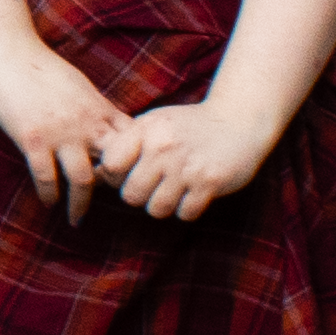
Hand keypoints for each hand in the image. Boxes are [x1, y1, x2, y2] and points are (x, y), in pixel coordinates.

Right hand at [0, 49, 133, 226]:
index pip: (130, 144)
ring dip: (80, 204)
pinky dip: (49, 194)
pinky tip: (48, 202)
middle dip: (114, 190)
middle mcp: (85, 125)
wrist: (10, 55)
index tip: (129, 182)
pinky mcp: (33, 140)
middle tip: (109, 209)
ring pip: (82, 179)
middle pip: (114, 166)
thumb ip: (95, 108)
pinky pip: (45, 177)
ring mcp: (60, 134)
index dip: (134, 165)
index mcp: (99, 110)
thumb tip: (108, 125)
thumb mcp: (80, 86)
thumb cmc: (42, 68)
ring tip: (77, 219)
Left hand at [95, 100, 283, 222]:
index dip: (116, 175)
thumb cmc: (188, 127)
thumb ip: (126, 145)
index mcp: (146, 130)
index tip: (129, 172)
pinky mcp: (210, 182)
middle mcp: (163, 147)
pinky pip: (185, 213)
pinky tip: (193, 193)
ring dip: (163, 205)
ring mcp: (187, 166)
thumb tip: (96, 175)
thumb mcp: (154, 124)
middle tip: (154, 186)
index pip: (111, 165)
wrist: (239, 121)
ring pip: (156, 209)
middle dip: (140, 196)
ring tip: (173, 190)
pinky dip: (187, 209)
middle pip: (130, 195)